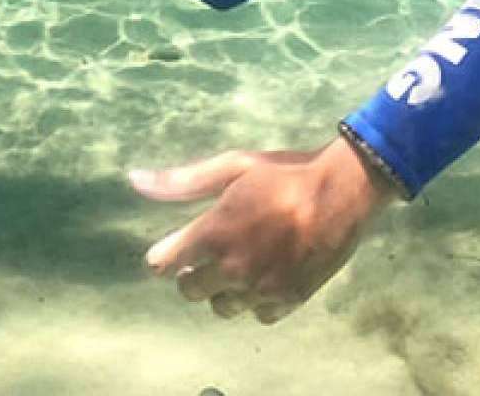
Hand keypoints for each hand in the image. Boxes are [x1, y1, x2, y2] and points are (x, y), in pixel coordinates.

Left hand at [131, 137, 396, 324]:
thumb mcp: (234, 166)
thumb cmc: (287, 173)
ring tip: (244, 264)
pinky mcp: (286, 300)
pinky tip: (269, 275)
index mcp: (213, 233)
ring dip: (225, 289)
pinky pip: (257, 314)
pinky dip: (258, 299)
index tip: (180, 249)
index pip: (165, 264)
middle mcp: (231, 267)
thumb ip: (183, 181)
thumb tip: (134, 180)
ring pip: (221, 306)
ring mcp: (259, 288)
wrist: (345, 191)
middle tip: (216, 253)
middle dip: (195, 273)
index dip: (169, 255)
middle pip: (190, 290)